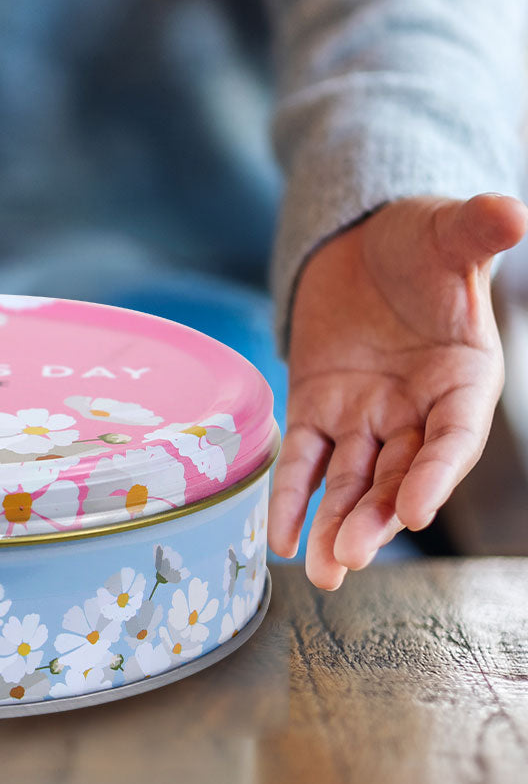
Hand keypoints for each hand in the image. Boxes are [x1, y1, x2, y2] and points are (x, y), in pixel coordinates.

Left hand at [270, 193, 526, 588]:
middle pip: (397, 474)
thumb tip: (509, 212)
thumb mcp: (448, 232)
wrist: (363, 245)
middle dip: (374, 516)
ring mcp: (365, 417)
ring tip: (320, 570)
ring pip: (350, 480)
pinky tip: (278, 539)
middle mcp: (416, 411)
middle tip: (349, 558)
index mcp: (463, 381)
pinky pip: (302, 461)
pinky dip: (291, 497)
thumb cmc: (419, 243)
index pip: (453, 438)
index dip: (436, 474)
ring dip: (335, 524)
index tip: (413, 510)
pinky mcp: (317, 412)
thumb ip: (476, 232)